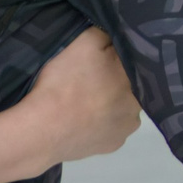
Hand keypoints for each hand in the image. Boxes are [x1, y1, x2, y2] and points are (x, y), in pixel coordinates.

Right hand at [24, 27, 140, 168]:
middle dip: (114, 82)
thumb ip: (106, 35)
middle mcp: (139, 106)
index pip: (131, 62)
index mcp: (135, 78)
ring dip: (108, 104)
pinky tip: (82, 120)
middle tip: (88, 80)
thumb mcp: (85, 42)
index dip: (115, 59)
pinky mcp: (112, 146)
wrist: (43, 129)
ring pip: (121, 110)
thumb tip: (116, 38)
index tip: (99, 59)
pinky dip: (100, 124)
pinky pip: (110, 129)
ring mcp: (126, 130)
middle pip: (128, 87)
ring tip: (83, 102)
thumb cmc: (65, 82)